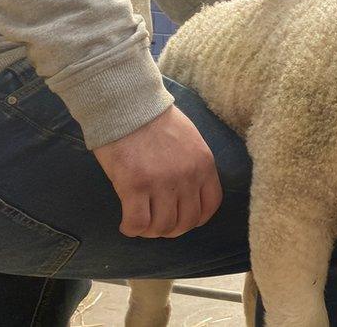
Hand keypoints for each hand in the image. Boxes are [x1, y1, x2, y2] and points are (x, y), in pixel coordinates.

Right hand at [93, 105, 221, 237]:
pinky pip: (138, 223)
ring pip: (162, 227)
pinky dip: (131, 229)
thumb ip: (193, 166)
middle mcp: (187, 177)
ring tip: (141, 223)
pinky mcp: (135, 186)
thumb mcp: (190, 140)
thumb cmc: (155, 119)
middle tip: (157, 224)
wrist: (128, 105)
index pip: (209, 206)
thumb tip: (187, 193)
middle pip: (185, 222)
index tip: (181, 218)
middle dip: (171, 229)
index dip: (195, 219)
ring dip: (151, 231)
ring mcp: (162, 182)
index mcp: (204, 164)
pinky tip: (127, 224)